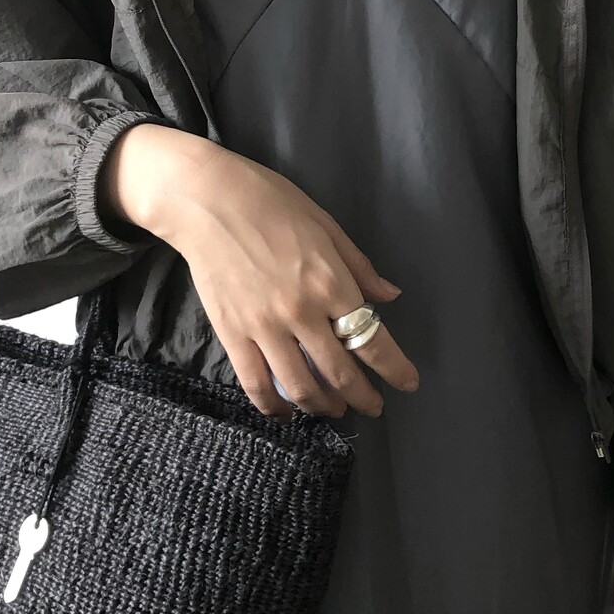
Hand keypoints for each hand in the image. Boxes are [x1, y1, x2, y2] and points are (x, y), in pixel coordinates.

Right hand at [102, 122, 419, 420]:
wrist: (206, 200)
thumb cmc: (270, 202)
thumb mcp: (326, 226)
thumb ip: (359, 267)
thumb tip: (390, 297)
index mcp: (330, 283)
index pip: (371, 340)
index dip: (394, 369)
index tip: (407, 383)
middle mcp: (301, 313)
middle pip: (340, 372)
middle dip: (363, 397)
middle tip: (374, 407)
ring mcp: (264, 328)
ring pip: (300, 387)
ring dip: (324, 407)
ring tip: (335, 410)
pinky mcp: (231, 335)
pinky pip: (256, 384)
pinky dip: (274, 407)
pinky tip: (287, 413)